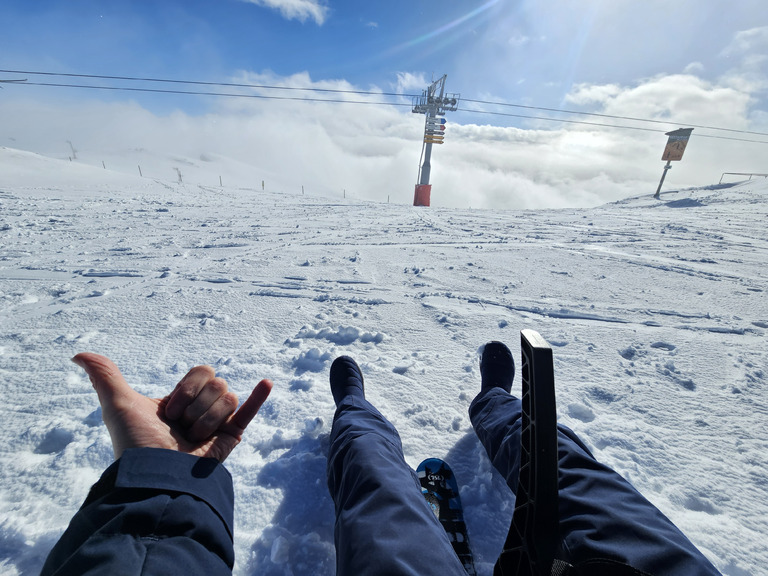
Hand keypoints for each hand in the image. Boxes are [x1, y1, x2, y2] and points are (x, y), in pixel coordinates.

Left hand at [73, 353, 271, 461]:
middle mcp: (198, 408)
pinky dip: (259, 398)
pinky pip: (249, 411)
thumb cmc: (137, 443)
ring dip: (210, 418)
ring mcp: (216, 422)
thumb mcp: (119, 405)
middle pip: (217, 382)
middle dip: (199, 404)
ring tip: (195, 439)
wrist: (160, 476)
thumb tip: (78, 355)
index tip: (169, 412)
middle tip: (182, 427)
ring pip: (229, 397)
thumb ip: (106, 377)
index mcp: (178, 400)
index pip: (201, 372)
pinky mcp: (231, 437)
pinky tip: (266, 382)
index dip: (187, 389)